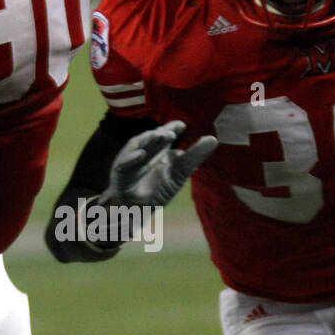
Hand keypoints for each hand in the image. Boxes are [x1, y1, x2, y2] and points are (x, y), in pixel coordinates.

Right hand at [102, 119, 216, 207]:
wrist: (137, 209)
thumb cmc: (158, 188)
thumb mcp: (180, 172)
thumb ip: (194, 156)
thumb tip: (213, 139)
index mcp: (159, 149)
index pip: (166, 134)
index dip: (172, 128)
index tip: (182, 126)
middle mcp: (144, 150)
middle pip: (151, 138)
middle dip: (160, 134)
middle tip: (172, 133)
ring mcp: (130, 160)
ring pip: (136, 145)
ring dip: (147, 140)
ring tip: (159, 136)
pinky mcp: (120, 172)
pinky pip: (124, 163)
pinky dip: (131, 158)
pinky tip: (141, 154)